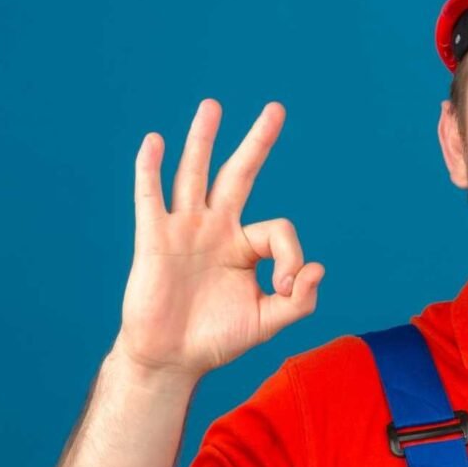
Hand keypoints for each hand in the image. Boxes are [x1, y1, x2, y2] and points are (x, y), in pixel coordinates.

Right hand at [114, 99, 324, 381]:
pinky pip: (151, 198)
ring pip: (194, 175)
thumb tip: (317, 267)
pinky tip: (153, 142)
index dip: (291, 257)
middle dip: (257, 143)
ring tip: (213, 106)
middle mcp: (216, 229)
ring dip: (203, 140)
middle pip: (239, 175)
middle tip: (276, 109)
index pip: (279, 230)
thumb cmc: (218, 339)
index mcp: (246, 246)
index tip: (285, 287)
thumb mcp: (268, 321)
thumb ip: (300, 300)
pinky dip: (150, 170)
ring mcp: (184, 230)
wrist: (172, 360)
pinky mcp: (154, 240)